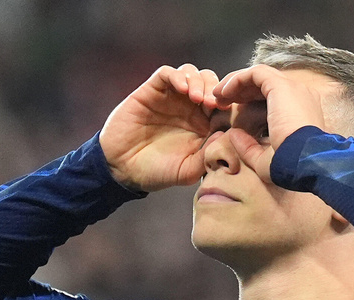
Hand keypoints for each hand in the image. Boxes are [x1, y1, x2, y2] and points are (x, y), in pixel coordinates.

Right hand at [100, 65, 223, 191]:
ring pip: (193, 73)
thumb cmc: (156, 172)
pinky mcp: (153, 90)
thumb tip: (226, 134)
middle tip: (215, 105)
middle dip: (217, 90)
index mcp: (204, 125)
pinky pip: (168, 73)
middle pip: (212, 84)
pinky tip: (182, 89)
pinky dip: (178, 76)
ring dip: (200, 82)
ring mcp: (171, 97)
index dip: (230, 105)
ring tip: (198, 99)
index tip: (231, 115)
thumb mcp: (187, 170)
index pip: (224, 105)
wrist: (122, 168)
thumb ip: (206, 155)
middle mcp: (190, 108)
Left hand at [212, 65, 327, 179]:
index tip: (231, 112)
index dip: (249, 102)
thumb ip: (249, 148)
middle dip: (240, 90)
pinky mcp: (281, 85)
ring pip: (259, 75)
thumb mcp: (265, 162)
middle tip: (220, 101)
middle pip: (265, 85)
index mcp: (301, 113)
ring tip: (218, 95)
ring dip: (236, 83)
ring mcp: (292, 88)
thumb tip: (234, 135)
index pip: (273, 99)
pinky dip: (237, 79)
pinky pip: (255, 73)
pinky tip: (224, 92)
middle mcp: (300, 97)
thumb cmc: (290, 167)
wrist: (303, 162)